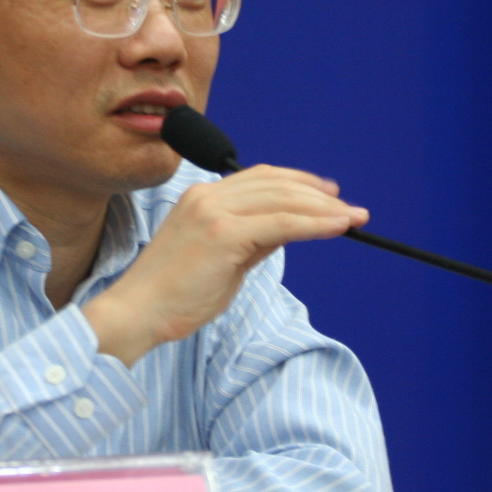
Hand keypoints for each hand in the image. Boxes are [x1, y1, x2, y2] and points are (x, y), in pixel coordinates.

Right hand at [82, 165, 367, 365]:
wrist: (137, 313)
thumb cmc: (173, 295)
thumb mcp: (220, 260)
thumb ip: (251, 240)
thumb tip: (288, 229)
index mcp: (201, 197)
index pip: (260, 178)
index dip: (298, 182)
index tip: (327, 195)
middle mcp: (206, 196)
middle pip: (276, 184)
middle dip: (318, 195)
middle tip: (351, 209)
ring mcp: (213, 212)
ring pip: (283, 200)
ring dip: (324, 209)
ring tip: (354, 218)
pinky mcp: (223, 234)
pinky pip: (281, 223)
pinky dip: (314, 223)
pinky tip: (337, 227)